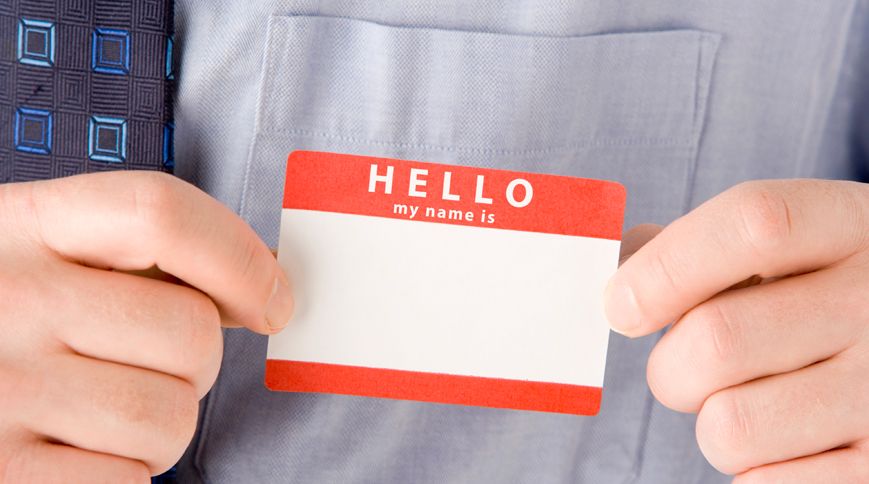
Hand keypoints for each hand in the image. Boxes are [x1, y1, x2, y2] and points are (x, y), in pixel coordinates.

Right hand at [0, 172, 293, 481]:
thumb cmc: (3, 319)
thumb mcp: (43, 256)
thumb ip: (137, 257)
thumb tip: (260, 287)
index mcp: (26, 226)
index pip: (161, 213)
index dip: (241, 259)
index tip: (274, 301)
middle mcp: (8, 297)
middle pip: (189, 332)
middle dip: (196, 364)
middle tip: (147, 367)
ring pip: (170, 416)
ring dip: (162, 427)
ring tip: (104, 413)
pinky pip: (128, 482)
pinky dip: (122, 476)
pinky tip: (75, 451)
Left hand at [606, 180, 868, 482]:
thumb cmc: (820, 295)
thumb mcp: (791, 247)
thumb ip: (702, 247)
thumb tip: (621, 274)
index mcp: (850, 227)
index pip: (753, 224)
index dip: (666, 267)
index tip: (620, 306)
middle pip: (717, 339)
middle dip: (671, 366)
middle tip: (685, 368)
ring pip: (729, 426)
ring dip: (711, 422)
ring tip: (748, 401)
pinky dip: (750, 468)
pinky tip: (786, 436)